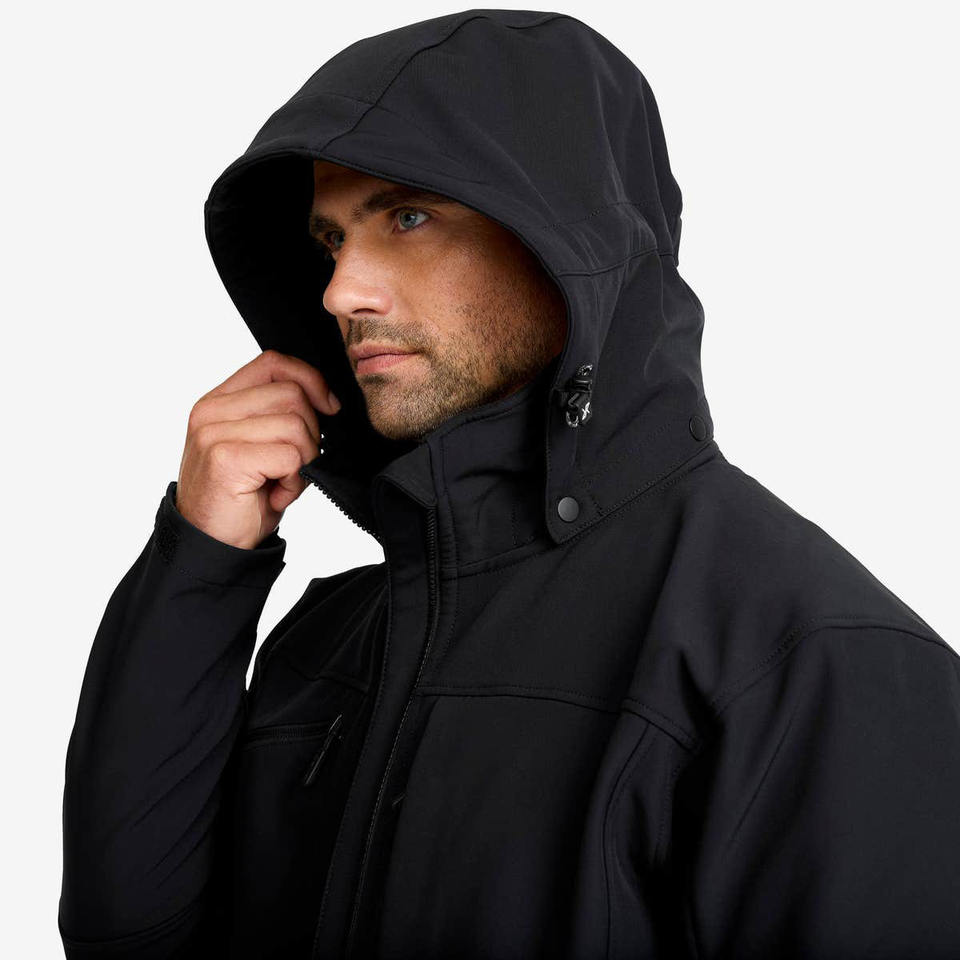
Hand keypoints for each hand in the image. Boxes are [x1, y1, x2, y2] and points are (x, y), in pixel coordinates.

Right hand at [175, 349, 340, 548]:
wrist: (212, 546)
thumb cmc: (242, 498)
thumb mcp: (263, 446)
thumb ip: (282, 415)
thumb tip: (328, 401)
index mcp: (219, 401)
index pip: (274, 363)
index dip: (310, 380)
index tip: (329, 408)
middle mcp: (211, 411)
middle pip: (292, 393)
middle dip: (311, 433)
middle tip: (294, 466)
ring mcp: (214, 433)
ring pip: (295, 425)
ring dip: (303, 461)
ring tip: (280, 482)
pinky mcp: (225, 458)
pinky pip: (290, 456)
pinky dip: (294, 481)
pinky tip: (275, 495)